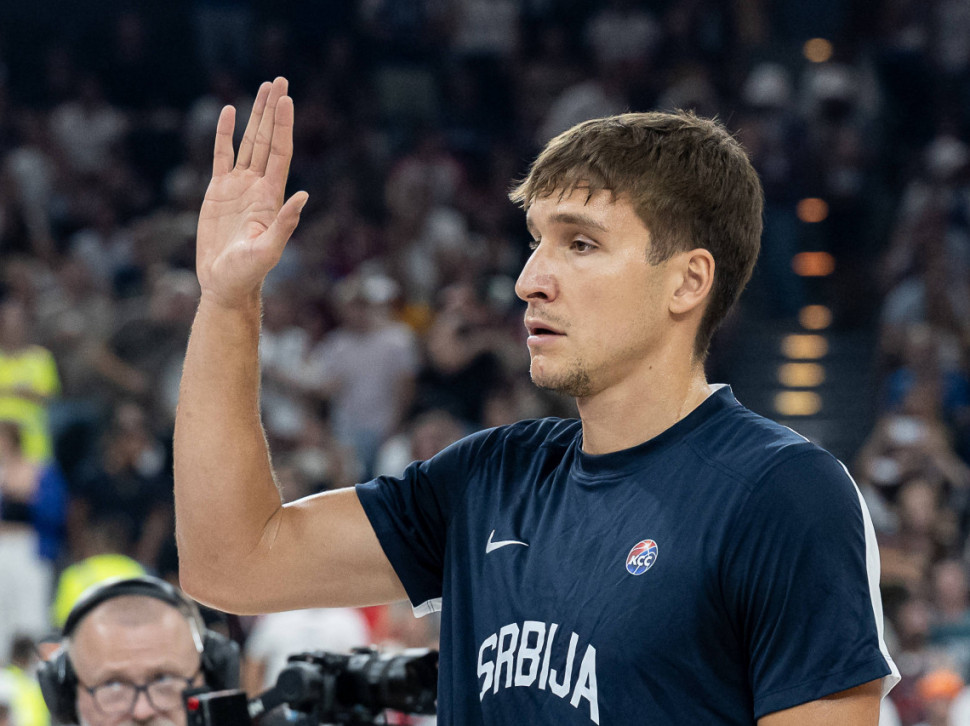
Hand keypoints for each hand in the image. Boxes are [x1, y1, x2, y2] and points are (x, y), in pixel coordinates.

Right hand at [196, 77, 307, 308]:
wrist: (225, 283)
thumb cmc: (248, 273)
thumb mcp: (268, 250)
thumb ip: (285, 224)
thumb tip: (303, 197)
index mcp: (271, 196)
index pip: (280, 152)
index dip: (283, 126)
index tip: (286, 99)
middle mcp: (258, 186)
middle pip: (267, 139)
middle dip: (273, 110)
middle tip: (279, 80)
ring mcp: (239, 186)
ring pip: (248, 142)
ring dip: (255, 116)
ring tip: (263, 87)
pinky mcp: (219, 191)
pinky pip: (222, 154)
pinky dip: (225, 133)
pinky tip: (229, 112)